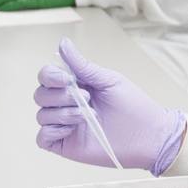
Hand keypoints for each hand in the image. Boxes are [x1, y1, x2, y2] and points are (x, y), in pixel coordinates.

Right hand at [34, 37, 186, 173]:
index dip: (50, 76)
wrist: (147, 135)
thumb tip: (62, 42)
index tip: (67, 80)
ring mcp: (63, 125)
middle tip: (87, 99)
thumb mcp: (107, 80)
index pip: (46, 77)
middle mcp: (64, 105)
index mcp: (73, 86)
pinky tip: (74, 130)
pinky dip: (53, 131)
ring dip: (63, 113)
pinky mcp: (64, 144)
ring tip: (89, 115)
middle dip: (60, 96)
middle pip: (40, 95)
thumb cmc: (132, 105)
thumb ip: (82, 65)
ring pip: (41, 115)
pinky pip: (42, 137)